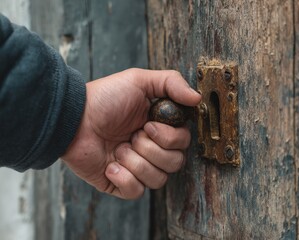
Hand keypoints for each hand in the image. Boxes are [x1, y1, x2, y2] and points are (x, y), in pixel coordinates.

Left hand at [61, 69, 200, 198]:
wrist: (72, 118)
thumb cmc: (105, 98)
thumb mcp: (139, 80)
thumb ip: (172, 83)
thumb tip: (197, 99)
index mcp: (159, 128)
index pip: (184, 143)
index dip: (170, 137)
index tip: (148, 124)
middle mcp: (151, 149)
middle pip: (176, 163)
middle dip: (151, 149)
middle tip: (132, 135)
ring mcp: (136, 167)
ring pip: (158, 179)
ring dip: (136, 162)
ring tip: (118, 148)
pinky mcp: (121, 183)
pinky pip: (137, 192)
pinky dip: (124, 178)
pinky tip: (110, 165)